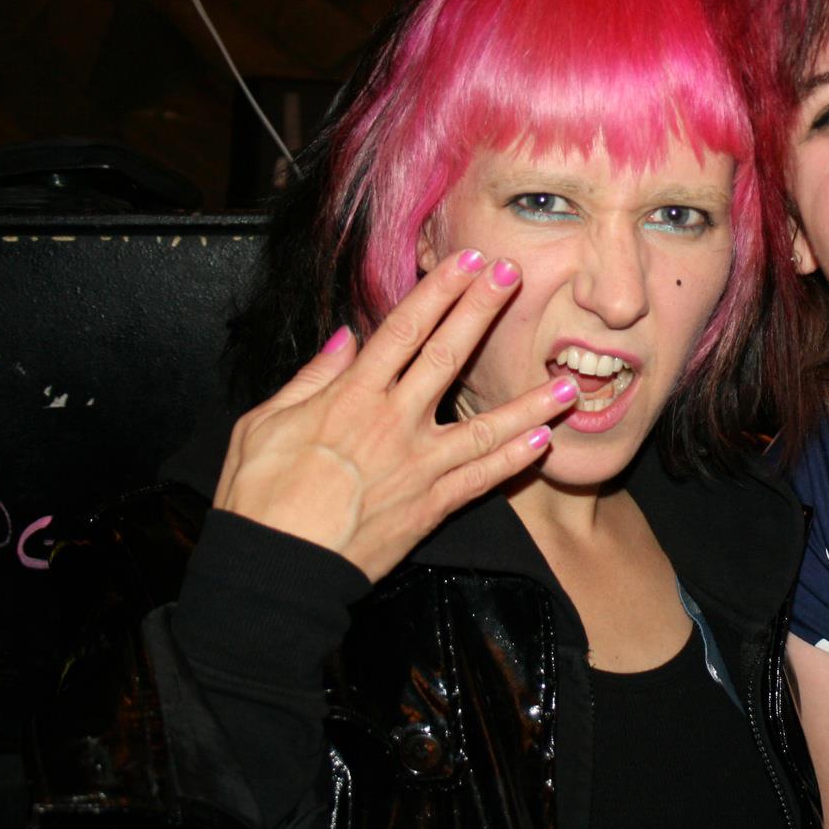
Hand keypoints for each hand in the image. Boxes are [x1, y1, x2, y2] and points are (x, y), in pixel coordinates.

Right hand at [212, 252, 573, 581]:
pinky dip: (514, 461)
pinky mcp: (430, 505)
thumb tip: (345, 337)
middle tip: (515, 275)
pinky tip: (544, 442)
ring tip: (569, 382)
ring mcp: (418, 465)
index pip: (403, 329)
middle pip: (447, 356)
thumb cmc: (259, 496)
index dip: (439, 291)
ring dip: (530, 402)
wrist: (276, 567)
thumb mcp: (264, 423)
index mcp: (350, 396)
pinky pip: (482, 479)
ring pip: (484, 424)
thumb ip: (310, 378)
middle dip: (482, 311)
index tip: (467, 261)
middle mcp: (392, 422)